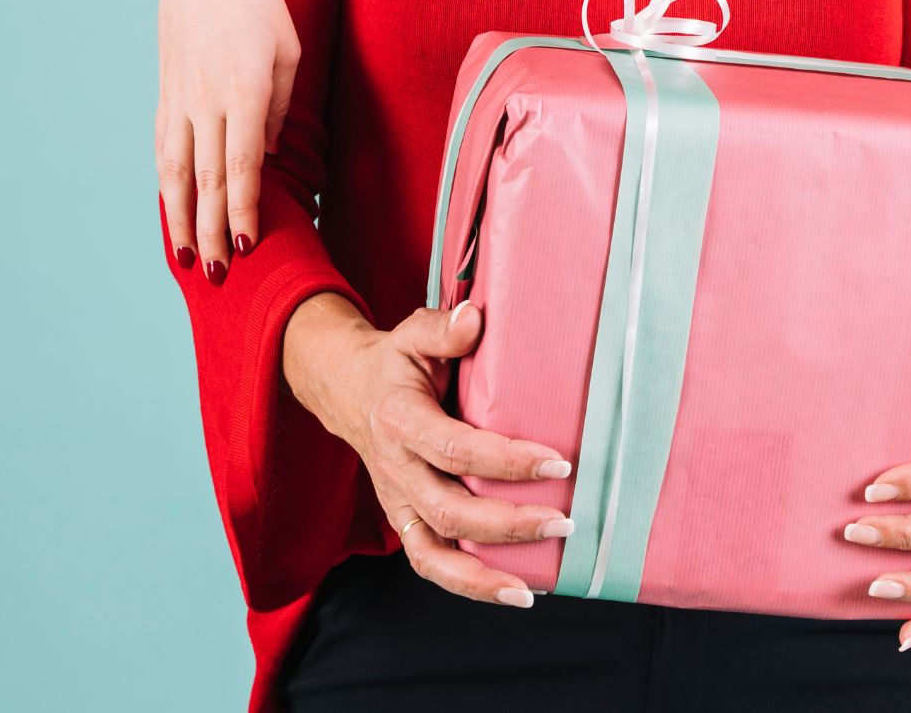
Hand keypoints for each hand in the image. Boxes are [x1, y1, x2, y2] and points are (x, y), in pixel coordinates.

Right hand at [152, 0, 295, 277]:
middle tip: (219, 276)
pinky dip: (167, 186)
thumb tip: (260, 157)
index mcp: (242, 90)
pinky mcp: (163, 94)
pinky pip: (163, 150)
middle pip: (207, 180)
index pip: (241, 166)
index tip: (248, 245)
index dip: (243, 210)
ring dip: (182, 220)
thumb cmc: (259, 4)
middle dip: (213, 232)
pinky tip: (172, 212)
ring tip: (187, 259)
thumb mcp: (286, 51)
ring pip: (176, 172)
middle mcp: (204, 101)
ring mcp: (177, 99)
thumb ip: (275, 108)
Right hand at [284, 293, 575, 606]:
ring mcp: (397, 500)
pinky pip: (429, 562)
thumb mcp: (412, 333)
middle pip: (451, 511)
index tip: (560, 462)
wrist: (344, 388)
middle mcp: (396, 469)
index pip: (457, 450)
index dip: (508, 461)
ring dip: (484, 574)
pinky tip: (513, 592)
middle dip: (509, 524)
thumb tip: (476, 317)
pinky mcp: (403, 518)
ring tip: (535, 587)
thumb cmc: (392, 362)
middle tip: (566, 521)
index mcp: (401, 421)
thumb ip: (444, 328)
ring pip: (434, 551)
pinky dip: (466, 585)